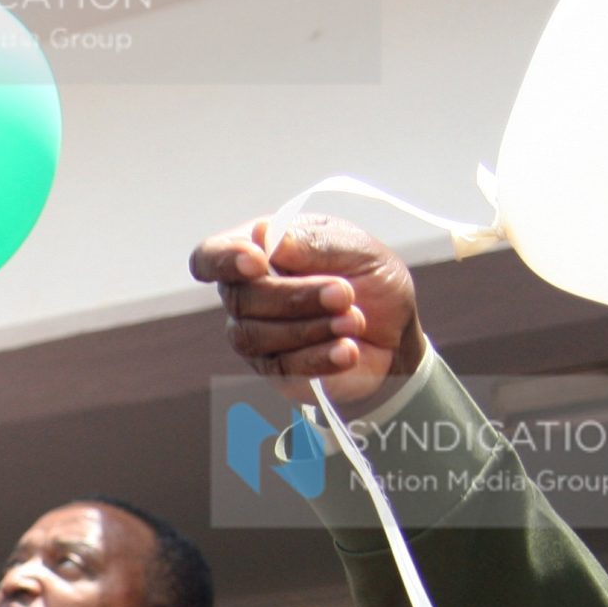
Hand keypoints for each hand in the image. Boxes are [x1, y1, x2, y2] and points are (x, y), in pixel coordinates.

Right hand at [190, 213, 425, 412]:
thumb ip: (312, 242)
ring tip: (354, 321)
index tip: (255, 261)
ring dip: (309, 327)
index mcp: (259, 252)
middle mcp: (248, 295)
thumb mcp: (356, 249)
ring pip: (255, 335)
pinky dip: (318, 357)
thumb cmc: (370, 282)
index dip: (222, 260)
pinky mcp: (275, 371)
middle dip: (294, 296)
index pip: (211, 256)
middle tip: (344, 293)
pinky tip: (347, 350)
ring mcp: (256, 337)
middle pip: (240, 298)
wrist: (396, 334)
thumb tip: (263, 234)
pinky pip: (281, 367)